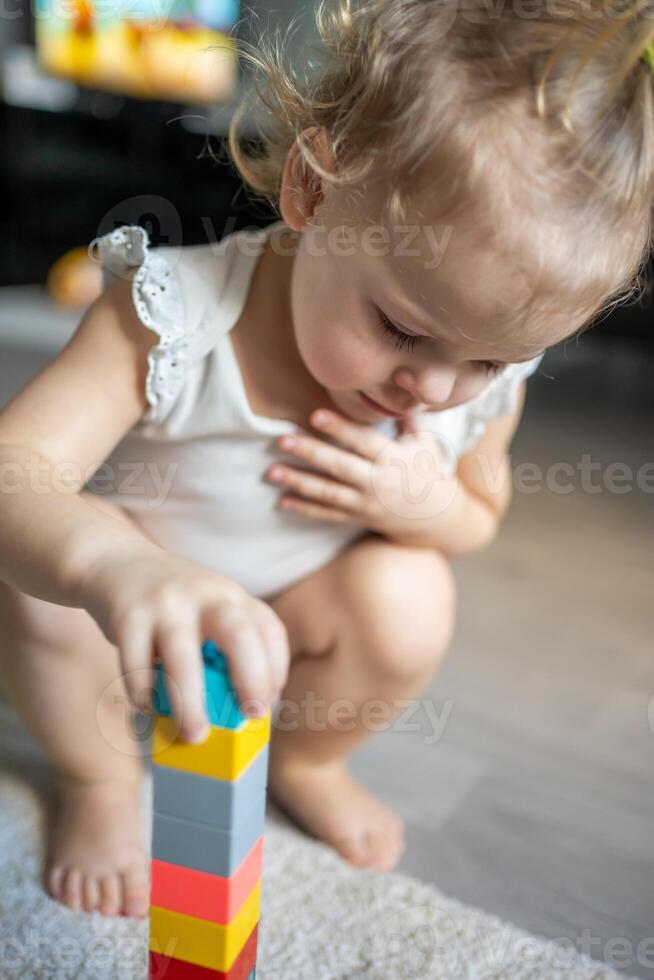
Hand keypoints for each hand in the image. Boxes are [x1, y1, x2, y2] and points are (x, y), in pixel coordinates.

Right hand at [75, 543, 289, 742]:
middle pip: (239, 635)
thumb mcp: (208, 608)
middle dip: (250, 679)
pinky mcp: (128, 615)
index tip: (268, 700)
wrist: (116, 560)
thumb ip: (225, 646)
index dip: (275, 667)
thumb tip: (239, 711)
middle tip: (248, 715)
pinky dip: (144, 693)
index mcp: (231, 596)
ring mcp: (166, 603)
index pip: (269, 629)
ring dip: (191, 703)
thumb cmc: (172, 603)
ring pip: (183, 657)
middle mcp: (205, 594)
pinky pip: (137, 663)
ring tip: (193, 735)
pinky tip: (147, 708)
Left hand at [265, 409, 458, 538]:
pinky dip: (305, 509)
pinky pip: (328, 514)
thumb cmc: (428, 469)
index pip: (363, 441)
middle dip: (310, 453)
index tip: (315, 415)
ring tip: (272, 472)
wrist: (437, 517)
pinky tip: (282, 501)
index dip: (340, 428)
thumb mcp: (426, 441)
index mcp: (394, 459)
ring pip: (328, 493)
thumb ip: (408, 415)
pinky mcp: (357, 517)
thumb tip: (403, 377)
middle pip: (340, 467)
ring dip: (299, 482)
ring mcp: (366, 503)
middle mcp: (378, 482)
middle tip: (282, 440)